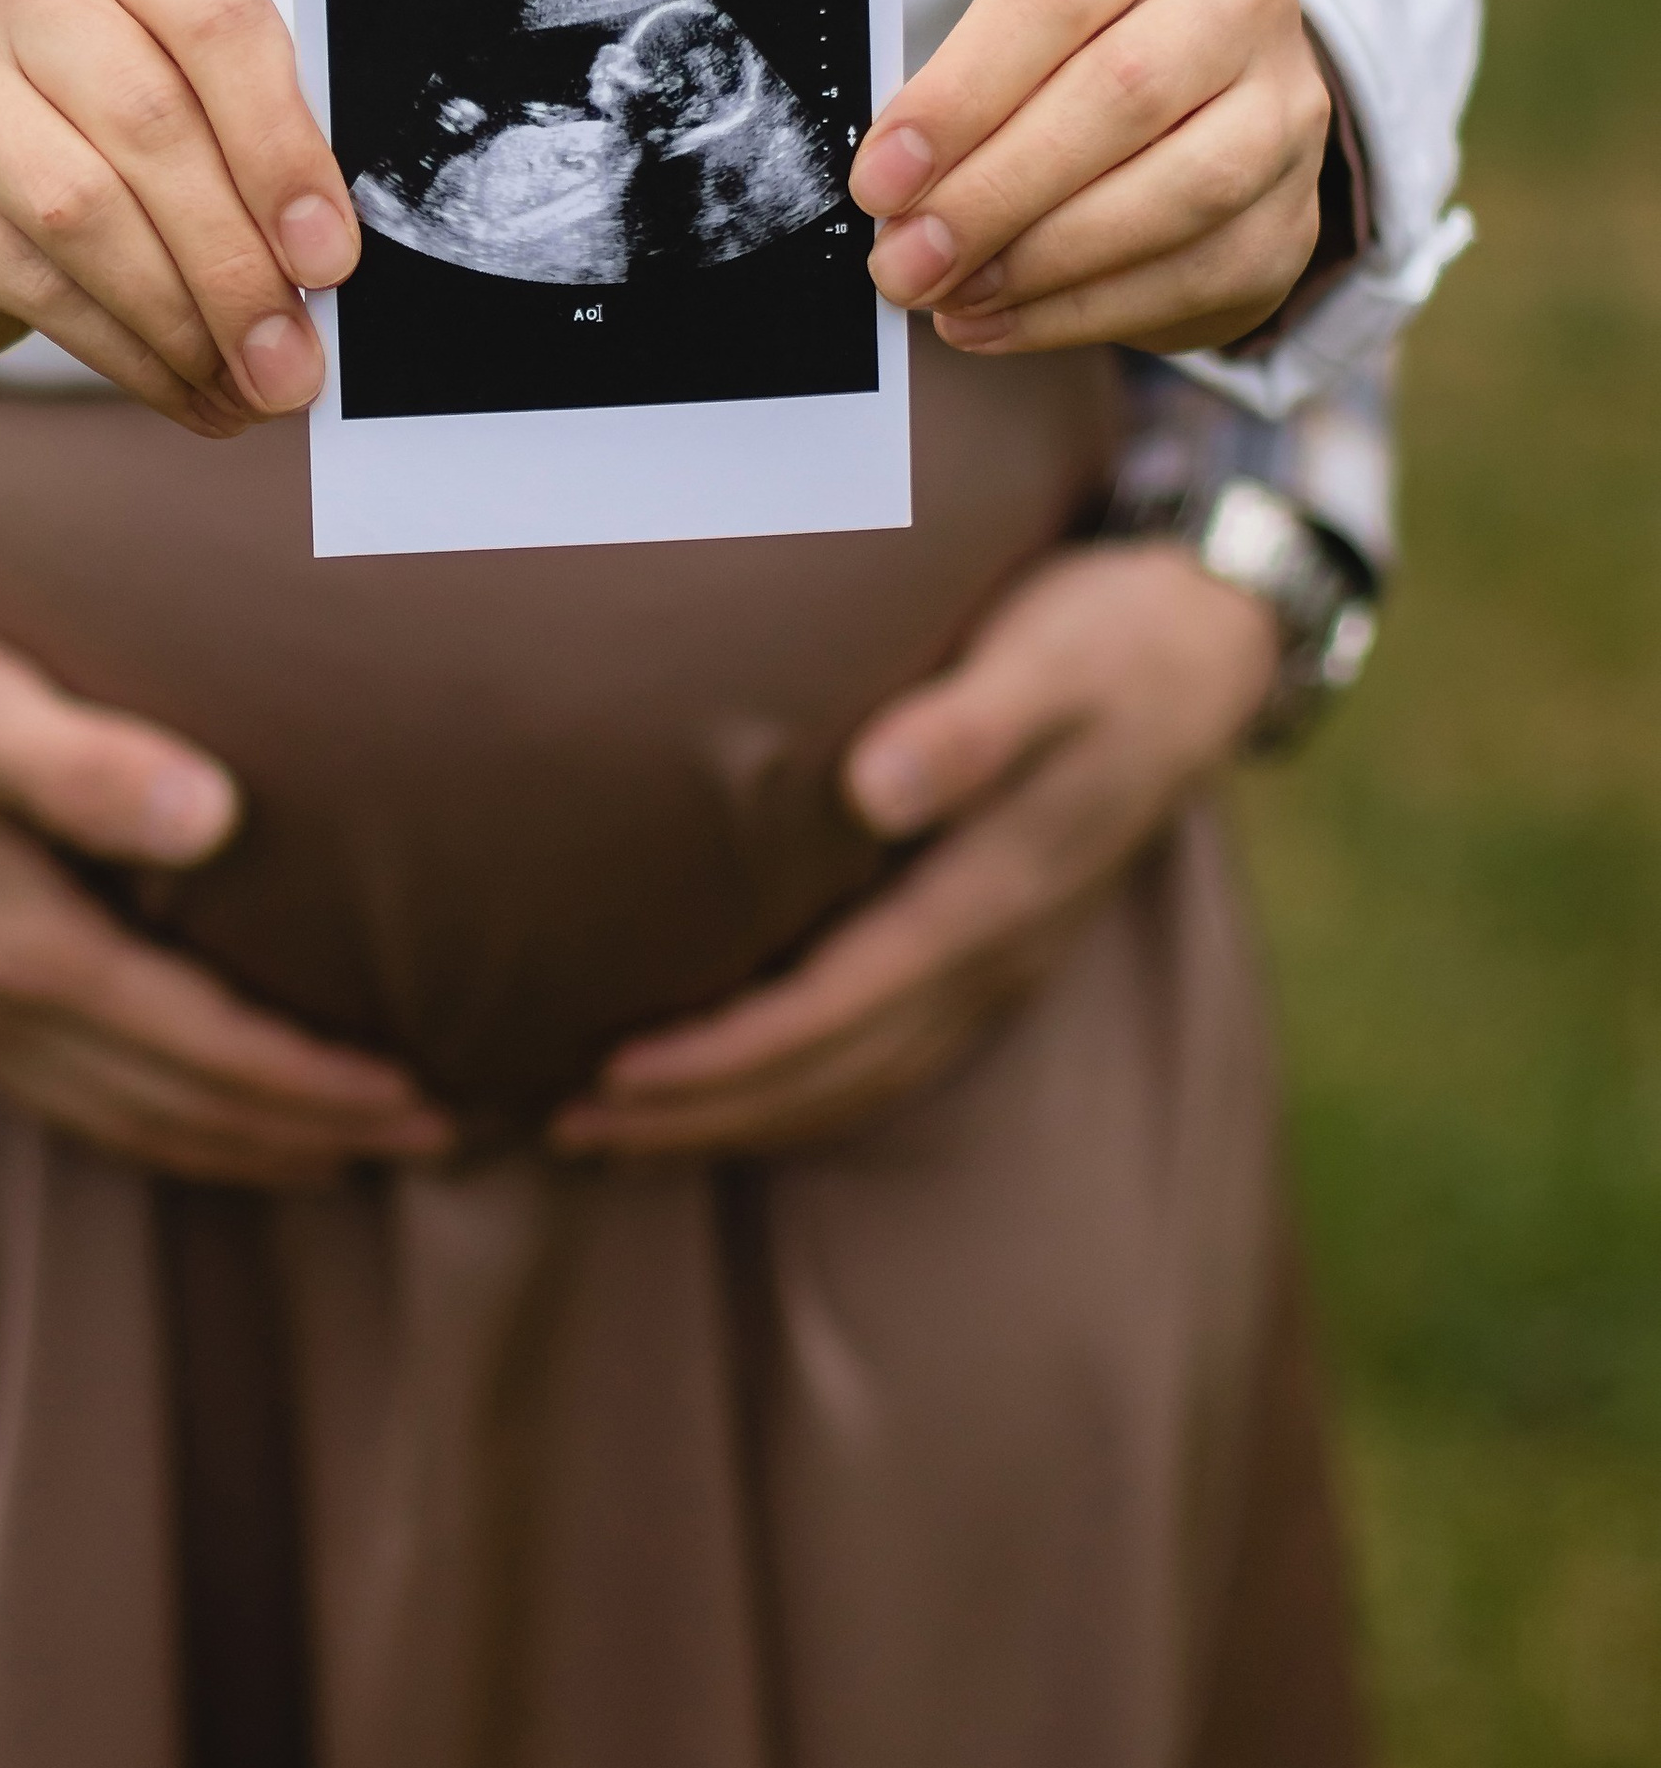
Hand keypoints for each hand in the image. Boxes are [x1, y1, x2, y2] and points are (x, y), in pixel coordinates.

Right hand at [0, 0, 359, 434]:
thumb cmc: (97, 110)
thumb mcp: (176, 78)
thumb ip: (247, 137)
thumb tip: (323, 268)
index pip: (216, 19)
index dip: (282, 147)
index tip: (330, 260)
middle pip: (150, 125)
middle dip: (237, 265)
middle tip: (295, 363)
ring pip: (83, 212)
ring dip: (183, 320)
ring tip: (249, 387)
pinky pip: (30, 281)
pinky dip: (124, 352)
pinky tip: (181, 388)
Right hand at [0, 594, 450, 1186]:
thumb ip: (84, 765)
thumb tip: (216, 817)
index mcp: (22, 948)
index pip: (202, 1049)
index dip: (313, 1082)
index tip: (420, 1093)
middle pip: (180, 1110)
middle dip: (310, 1134)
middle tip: (437, 1138)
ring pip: (129, 1121)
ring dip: (244, 1145)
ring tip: (349, 1154)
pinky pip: (76, 1101)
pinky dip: (160, 1128)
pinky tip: (201, 1119)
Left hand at [550, 540, 1276, 1159]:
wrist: (1202, 650)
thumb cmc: (1103, 639)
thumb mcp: (1046, 662)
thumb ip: (970, 726)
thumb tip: (879, 789)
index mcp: (992, 895)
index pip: (833, 1011)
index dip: (724, 1056)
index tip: (614, 1072)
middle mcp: (995, 954)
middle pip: (832, 1073)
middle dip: (701, 1113)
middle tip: (565, 1124)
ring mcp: (1000, 963)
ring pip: (857, 1080)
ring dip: (739, 1116)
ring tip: (618, 1128)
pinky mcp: (992, 946)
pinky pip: (886, 1052)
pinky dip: (801, 1088)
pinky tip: (737, 1086)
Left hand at [853, 0, 1330, 357]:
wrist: (1204, 95)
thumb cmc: (1069, 59)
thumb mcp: (1012, 35)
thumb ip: (959, 96)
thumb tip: (892, 196)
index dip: (960, 96)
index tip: (880, 180)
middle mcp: (1236, 2)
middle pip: (1119, 95)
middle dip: (993, 194)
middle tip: (905, 260)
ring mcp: (1285, 109)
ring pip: (1177, 193)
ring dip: (1042, 261)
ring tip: (952, 296)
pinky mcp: (1296, 213)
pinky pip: (1195, 274)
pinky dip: (1082, 312)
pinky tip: (999, 323)